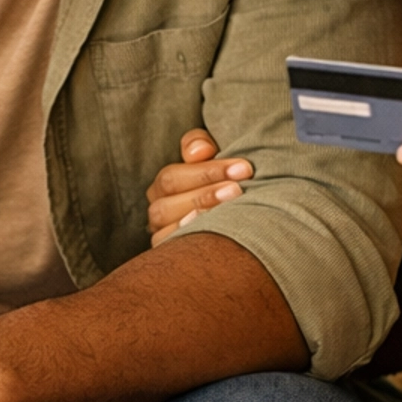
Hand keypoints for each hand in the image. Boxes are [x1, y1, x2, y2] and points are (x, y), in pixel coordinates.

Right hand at [145, 129, 253, 246]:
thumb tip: (199, 152)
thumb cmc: (225, 180)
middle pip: (168, 204)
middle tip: (238, 190)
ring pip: (169, 230)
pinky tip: (218, 235)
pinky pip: (173, 253)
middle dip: (206, 195)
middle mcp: (158, 210)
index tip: (243, 168)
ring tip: (231, 211)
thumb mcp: (212, 156)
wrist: (237, 220)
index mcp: (165, 185)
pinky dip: (194, 242)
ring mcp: (162, 236)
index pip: (173, 177)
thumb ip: (199, 145)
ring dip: (202, 219)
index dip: (207, 172)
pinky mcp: (171, 257)